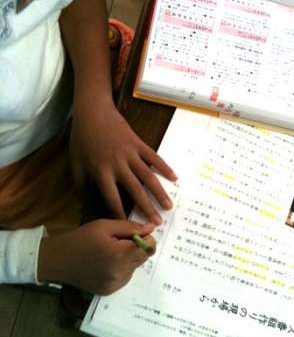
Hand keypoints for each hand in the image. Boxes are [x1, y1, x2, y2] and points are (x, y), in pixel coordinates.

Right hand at [38, 219, 155, 294]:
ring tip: (110, 252)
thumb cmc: (81, 238)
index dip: (145, 238)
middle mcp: (120, 273)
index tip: (133, 233)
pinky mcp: (109, 291)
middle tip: (118, 241)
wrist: (57, 260)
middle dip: (136, 247)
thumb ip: (130, 227)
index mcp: (120, 255)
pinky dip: (121, 269)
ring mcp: (115, 284)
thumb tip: (151, 228)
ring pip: (135, 268)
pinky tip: (106, 263)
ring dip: (129, 259)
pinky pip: (125, 277)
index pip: (149, 248)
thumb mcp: (105, 226)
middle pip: (143, 258)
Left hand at [70, 98, 176, 222]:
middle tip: (157, 222)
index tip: (128, 225)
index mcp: (101, 170)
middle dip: (146, 208)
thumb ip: (80, 184)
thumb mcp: (75, 162)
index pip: (112, 197)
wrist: (93, 111)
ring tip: (169, 206)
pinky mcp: (138, 143)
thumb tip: (83, 203)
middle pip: (135, 190)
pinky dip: (164, 167)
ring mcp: (130, 153)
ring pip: (148, 176)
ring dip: (159, 192)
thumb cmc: (82, 138)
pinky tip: (174, 178)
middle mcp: (118, 164)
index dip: (120, 212)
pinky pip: (154, 157)